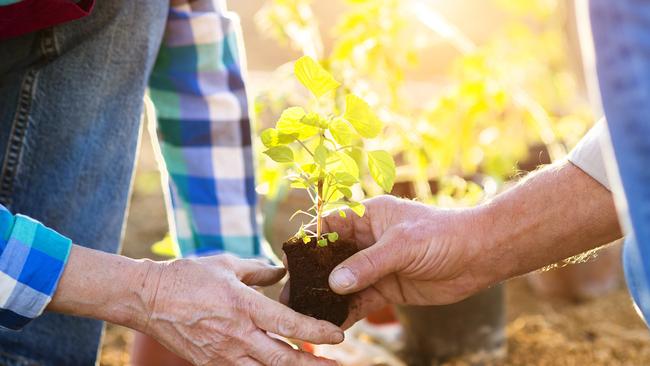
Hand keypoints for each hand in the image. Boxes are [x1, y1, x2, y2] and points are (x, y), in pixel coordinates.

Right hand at [141, 254, 342, 365]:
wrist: (148, 299)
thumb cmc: (188, 276)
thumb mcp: (227, 264)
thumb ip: (259, 270)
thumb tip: (281, 271)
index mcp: (244, 305)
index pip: (289, 324)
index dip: (317, 332)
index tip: (338, 336)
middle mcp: (237, 335)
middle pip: (283, 359)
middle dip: (314, 365)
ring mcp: (223, 354)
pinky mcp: (211, 364)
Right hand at [288, 195, 487, 327]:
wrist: (478, 257)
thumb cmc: (442, 236)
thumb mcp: (403, 245)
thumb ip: (368, 264)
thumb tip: (334, 283)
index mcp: (367, 216)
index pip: (328, 226)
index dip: (308, 242)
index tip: (290, 261)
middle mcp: (366, 240)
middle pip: (330, 258)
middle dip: (312, 276)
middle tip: (291, 295)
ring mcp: (375, 266)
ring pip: (342, 283)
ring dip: (326, 298)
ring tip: (305, 314)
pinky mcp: (385, 288)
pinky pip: (359, 301)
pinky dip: (346, 312)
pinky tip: (333, 325)